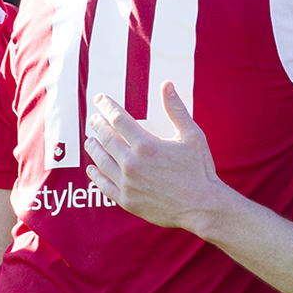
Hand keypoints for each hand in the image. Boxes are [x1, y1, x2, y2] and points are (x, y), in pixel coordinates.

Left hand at [84, 83, 225, 233]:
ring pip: (101, 161)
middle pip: (106, 138)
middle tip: (94, 119)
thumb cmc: (200, 170)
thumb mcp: (192, 135)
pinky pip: (104, 186)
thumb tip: (167, 84)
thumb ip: (176, 109)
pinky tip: (92, 169)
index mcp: (146, 145)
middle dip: (98, 125)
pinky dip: (95, 175)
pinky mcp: (127, 201)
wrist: (202, 207)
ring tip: (90, 141)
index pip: (118, 119)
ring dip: (93, 148)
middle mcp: (132, 163)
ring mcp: (127, 184)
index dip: (107, 106)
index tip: (99, 99)